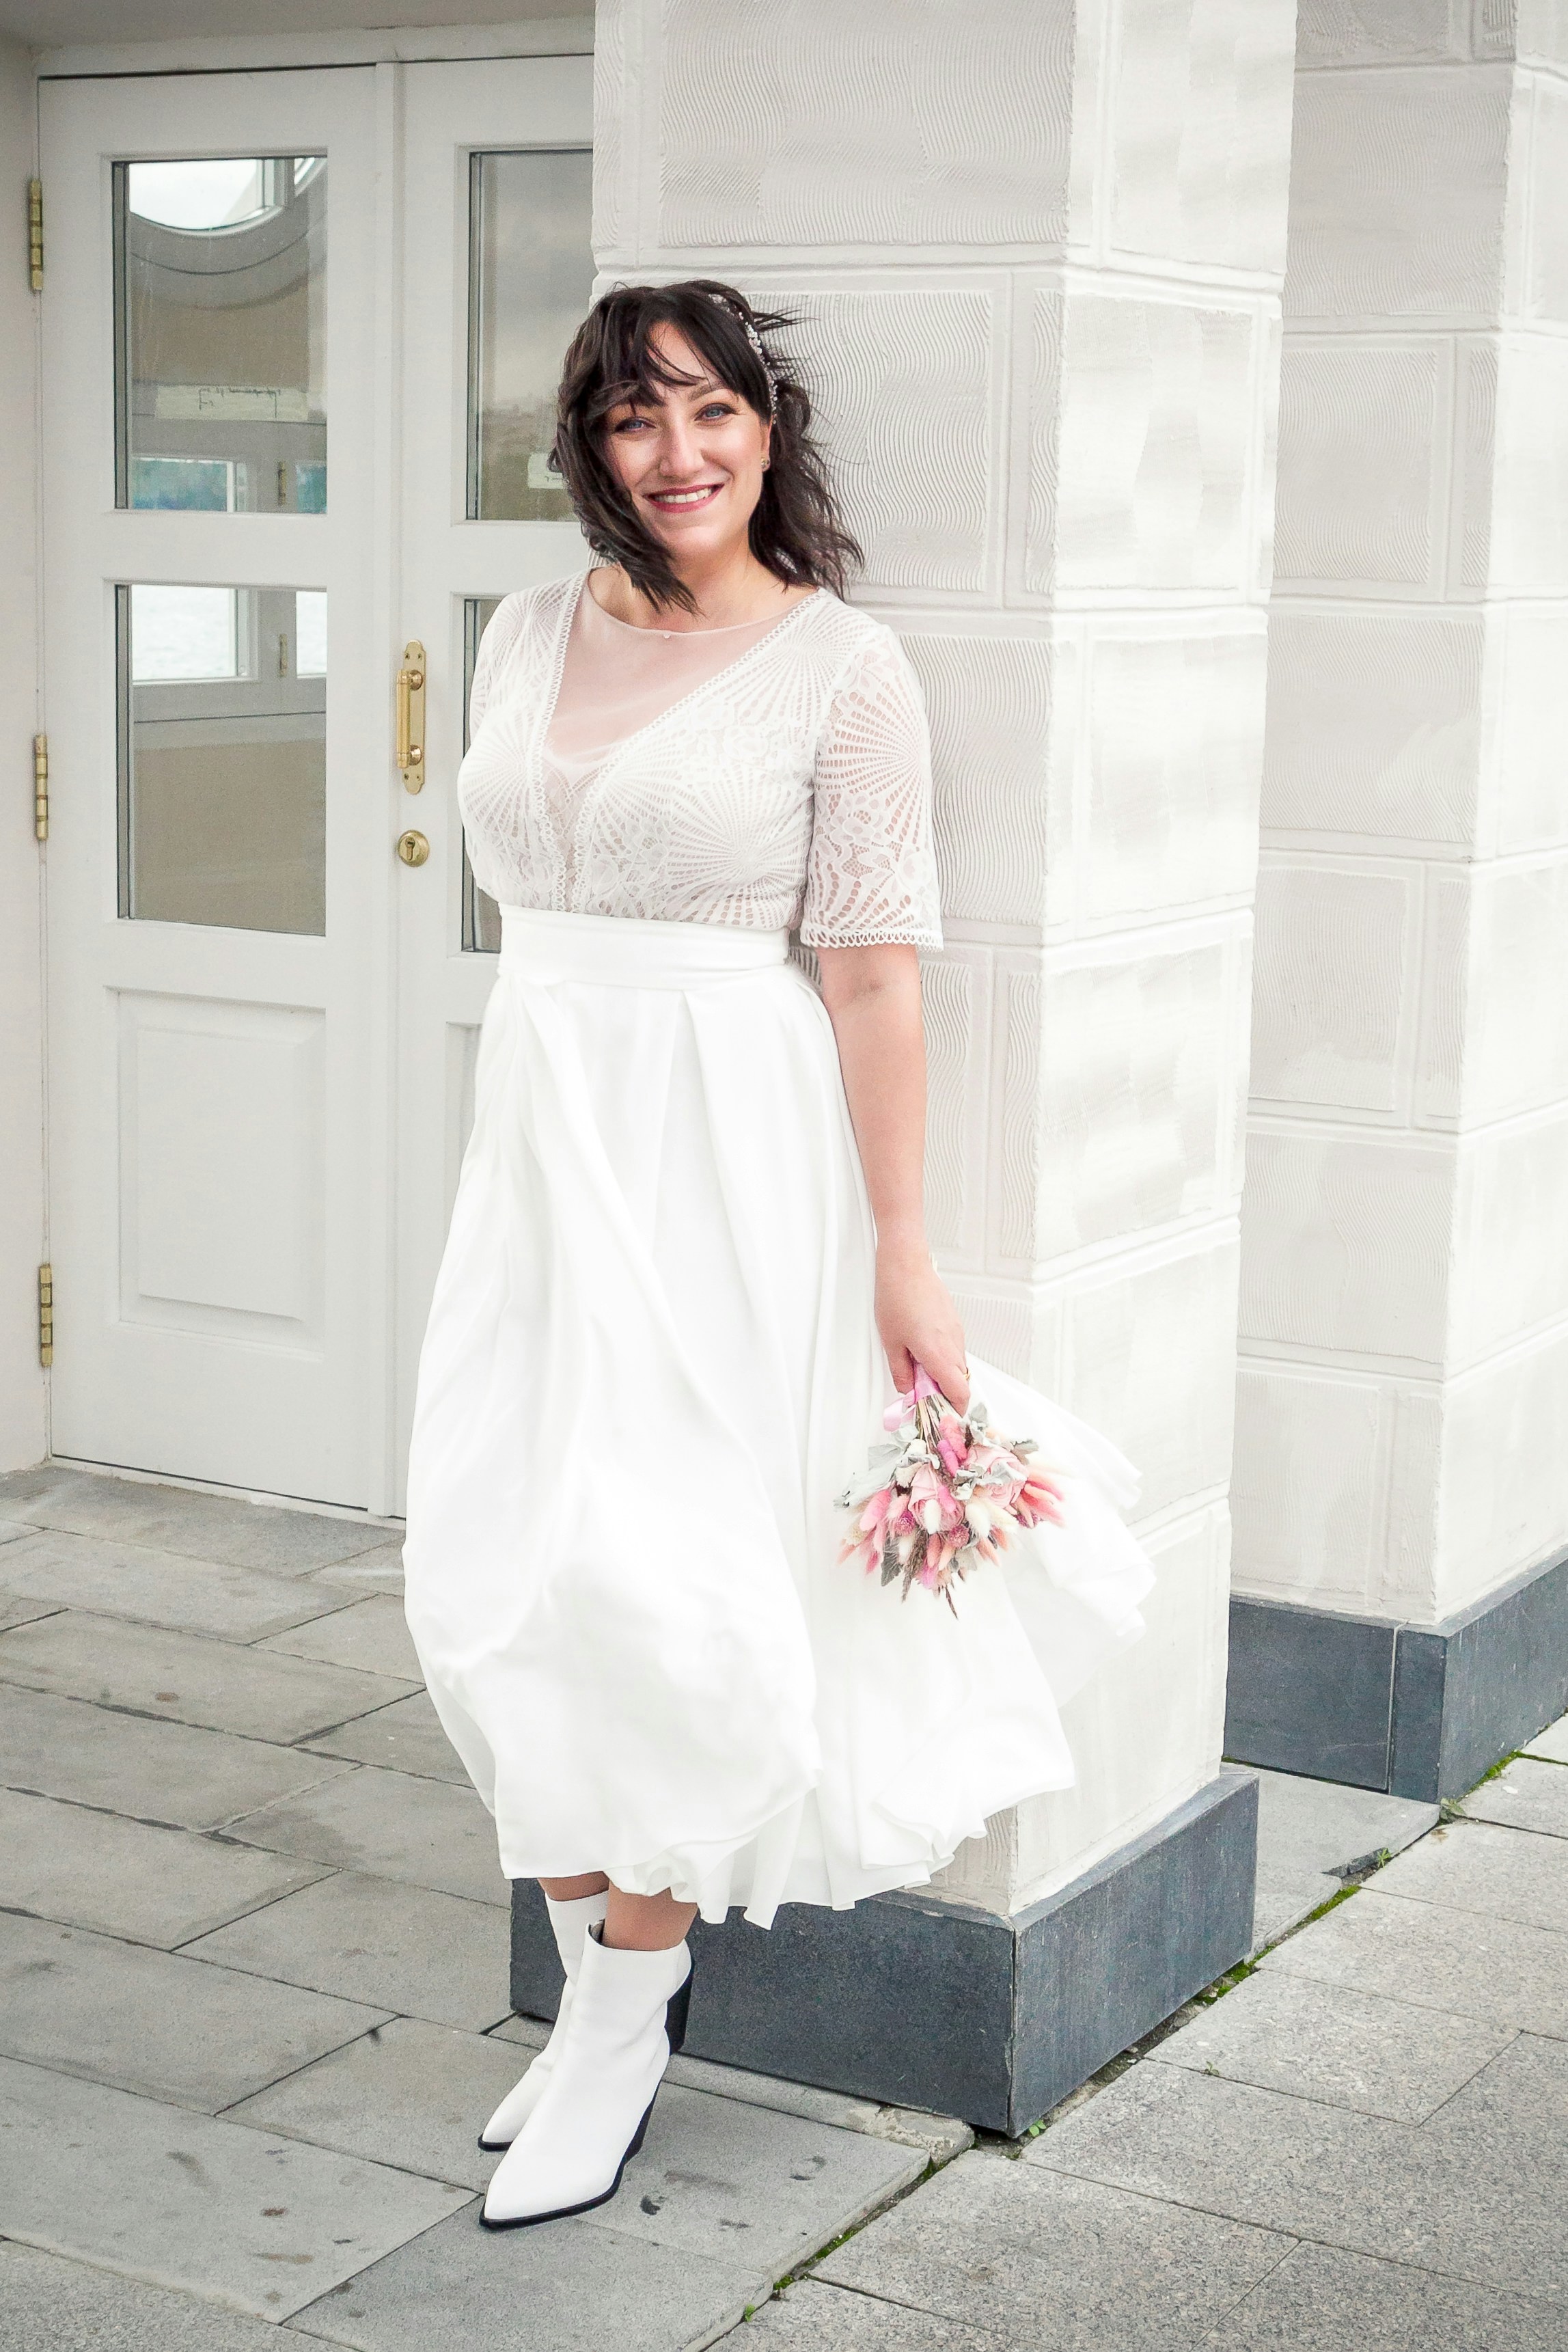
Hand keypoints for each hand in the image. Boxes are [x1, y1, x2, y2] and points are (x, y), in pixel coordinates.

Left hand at [875, 1237, 968, 1412]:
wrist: (906, 1264)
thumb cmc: (896, 1298)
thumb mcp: (891, 1342)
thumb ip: (902, 1371)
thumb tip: (909, 1391)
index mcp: (938, 1354)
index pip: (959, 1393)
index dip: (954, 1410)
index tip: (942, 1418)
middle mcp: (953, 1344)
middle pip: (959, 1382)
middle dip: (945, 1394)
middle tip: (923, 1397)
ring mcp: (956, 1332)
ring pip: (957, 1365)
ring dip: (943, 1375)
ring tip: (918, 1371)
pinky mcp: (954, 1322)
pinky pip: (954, 1349)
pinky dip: (943, 1358)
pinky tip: (922, 1351)